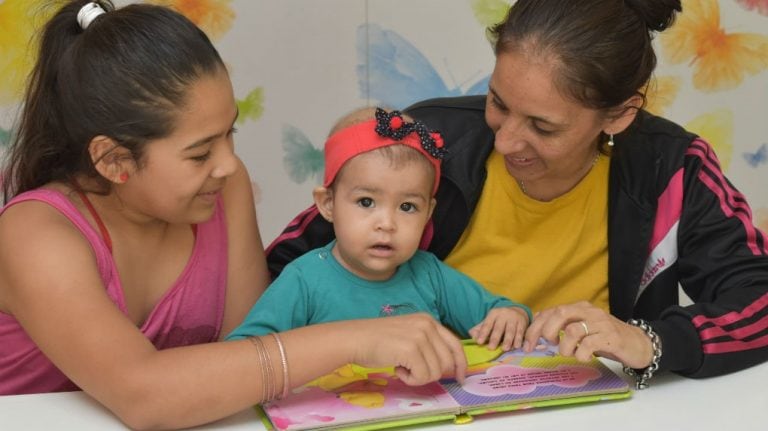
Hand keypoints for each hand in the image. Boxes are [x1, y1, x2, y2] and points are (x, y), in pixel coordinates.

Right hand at [349, 313, 466, 384]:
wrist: (354, 339)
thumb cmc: (376, 340)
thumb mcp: (408, 334)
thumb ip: (428, 345)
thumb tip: (448, 366)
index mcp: (428, 320)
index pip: (455, 344)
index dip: (460, 363)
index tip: (460, 377)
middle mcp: (427, 325)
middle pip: (447, 362)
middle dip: (431, 373)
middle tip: (411, 370)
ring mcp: (420, 336)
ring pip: (436, 372)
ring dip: (418, 377)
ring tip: (401, 367)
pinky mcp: (411, 349)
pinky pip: (423, 376)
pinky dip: (410, 379)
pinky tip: (397, 369)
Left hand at [469, 307, 528, 350]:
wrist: (516, 311)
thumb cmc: (499, 320)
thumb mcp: (490, 321)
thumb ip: (480, 328)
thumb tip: (472, 335)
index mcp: (493, 314)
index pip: (487, 324)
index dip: (483, 333)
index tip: (479, 342)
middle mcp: (504, 314)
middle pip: (499, 327)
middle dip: (495, 338)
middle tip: (491, 348)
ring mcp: (514, 318)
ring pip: (511, 330)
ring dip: (508, 340)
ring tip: (505, 349)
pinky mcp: (523, 323)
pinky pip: (520, 332)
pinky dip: (519, 340)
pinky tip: (516, 346)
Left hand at [523, 301, 653, 368]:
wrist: (639, 344)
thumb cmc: (607, 338)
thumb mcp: (583, 329)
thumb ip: (564, 325)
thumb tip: (538, 325)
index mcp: (580, 308)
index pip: (552, 311)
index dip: (536, 327)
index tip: (527, 344)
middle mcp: (590, 312)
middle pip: (561, 313)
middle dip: (547, 331)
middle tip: (549, 345)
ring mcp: (601, 323)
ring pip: (573, 330)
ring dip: (565, 347)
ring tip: (569, 354)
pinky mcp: (612, 337)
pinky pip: (590, 344)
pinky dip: (581, 354)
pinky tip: (584, 357)